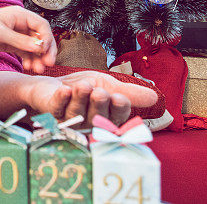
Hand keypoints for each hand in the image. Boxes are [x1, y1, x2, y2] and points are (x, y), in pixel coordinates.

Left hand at [0, 6, 55, 72]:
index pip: (41, 25)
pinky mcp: (11, 44)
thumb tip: (39, 47)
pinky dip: (29, 60)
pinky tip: (29, 67)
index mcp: (19, 15)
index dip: (46, 38)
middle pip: (40, 37)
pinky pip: (25, 52)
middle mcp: (20, 24)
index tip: (45, 51)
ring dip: (38, 58)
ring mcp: (16, 35)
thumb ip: (19, 41)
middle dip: (46, 50)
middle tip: (49, 64)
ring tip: (38, 70)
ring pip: (33, 47)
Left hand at [22, 71, 157, 126]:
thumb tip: (154, 96)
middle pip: (97, 117)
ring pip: (78, 113)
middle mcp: (89, 123)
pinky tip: (65, 90)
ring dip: (81, 98)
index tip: (120, 98)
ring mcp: (69, 120)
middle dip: (100, 104)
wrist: (52, 83)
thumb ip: (127, 91)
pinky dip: (62, 98)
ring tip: (84, 85)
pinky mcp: (52, 113)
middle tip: (101, 92)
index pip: (116, 117)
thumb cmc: (82, 86)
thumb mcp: (107, 84)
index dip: (119, 109)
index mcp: (106, 118)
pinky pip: (58, 108)